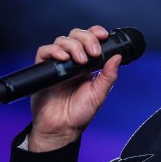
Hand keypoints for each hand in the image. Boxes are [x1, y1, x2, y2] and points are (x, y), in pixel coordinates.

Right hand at [28, 26, 121, 151]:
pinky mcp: (43, 68)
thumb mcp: (99, 93)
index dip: (95, 33)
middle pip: (76, 35)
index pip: (91, 39)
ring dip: (74, 46)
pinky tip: (63, 58)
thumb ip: (108, 75)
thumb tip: (117, 57)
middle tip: (93, 53)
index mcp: (87, 64)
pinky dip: (54, 50)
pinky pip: (45, 51)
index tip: (103, 35)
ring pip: (62, 40)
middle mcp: (72, 60)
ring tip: (80, 61)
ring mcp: (58, 63)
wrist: (61, 128)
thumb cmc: (79, 113)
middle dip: (87, 39)